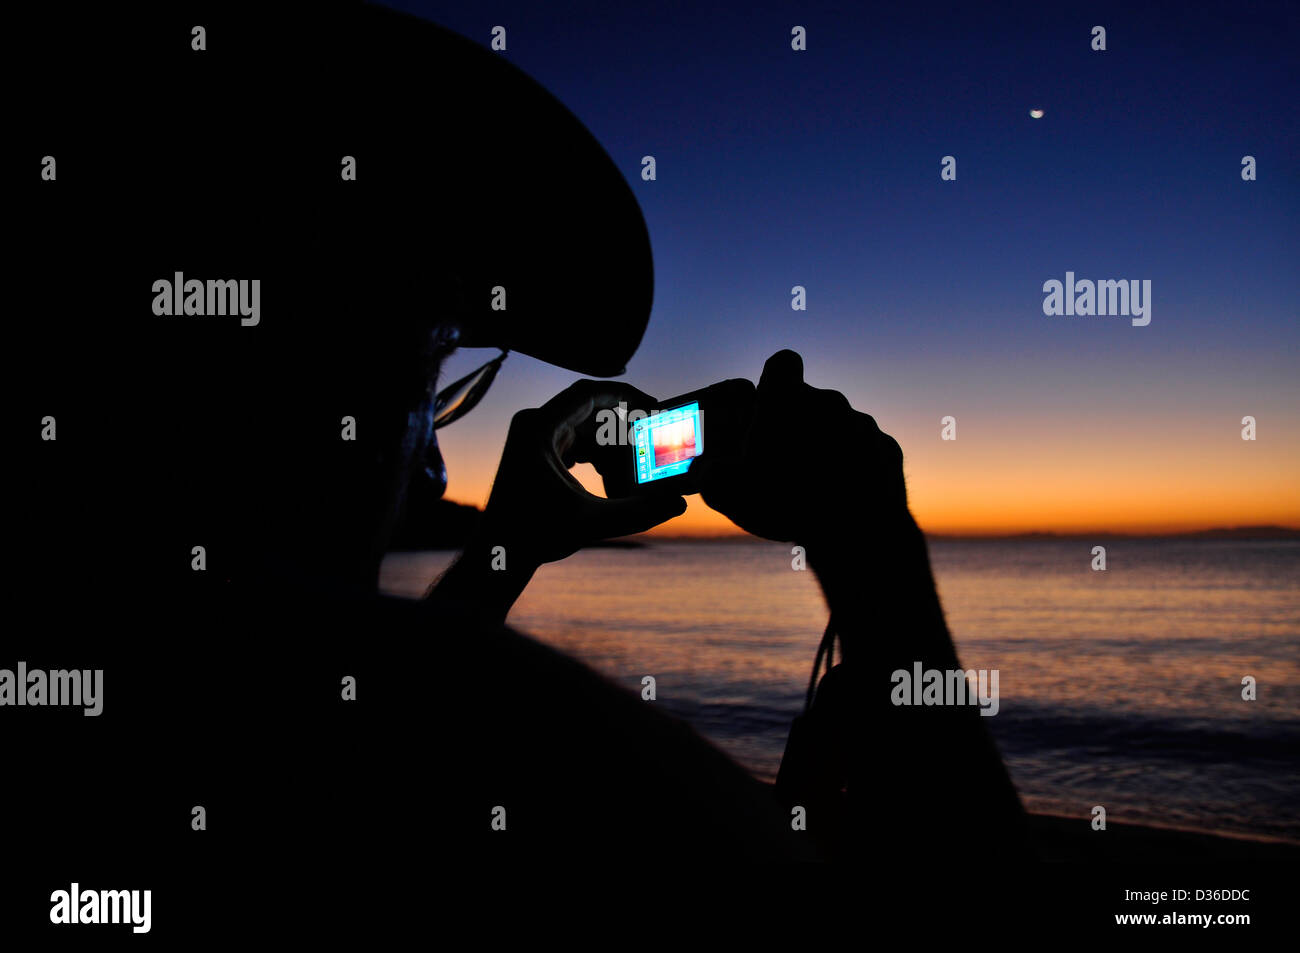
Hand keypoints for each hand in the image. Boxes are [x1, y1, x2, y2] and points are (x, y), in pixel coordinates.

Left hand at [476, 379, 687, 567]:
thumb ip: (638, 512)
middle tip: (651, 442)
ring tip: (632, 470)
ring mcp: (533, 438)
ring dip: (611, 445)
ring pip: (584, 428)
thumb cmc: (533, 537)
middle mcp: (533, 426)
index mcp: (539, 429)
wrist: (497, 555)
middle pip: (589, 410)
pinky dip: (597, 455)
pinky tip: (611, 480)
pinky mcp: (537, 453)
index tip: (653, 405)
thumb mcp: (591, 523)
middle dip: (622, 427)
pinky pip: (575, 441)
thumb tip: (678, 504)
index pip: (588, 393)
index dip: (625, 395)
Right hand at [699, 350, 907, 545]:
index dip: (773, 382)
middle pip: (809, 401)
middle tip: (782, 461)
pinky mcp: (887, 449)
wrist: (856, 530)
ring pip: (838, 427)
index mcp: (788, 399)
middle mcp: (829, 401)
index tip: (766, 407)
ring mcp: (863, 425)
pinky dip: (854, 467)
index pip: (782, 364)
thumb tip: (704, 471)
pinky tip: (843, 496)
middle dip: (797, 424)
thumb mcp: (727, 492)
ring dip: (826, 447)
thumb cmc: (786, 502)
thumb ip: (708, 473)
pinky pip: (864, 451)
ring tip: (813, 486)